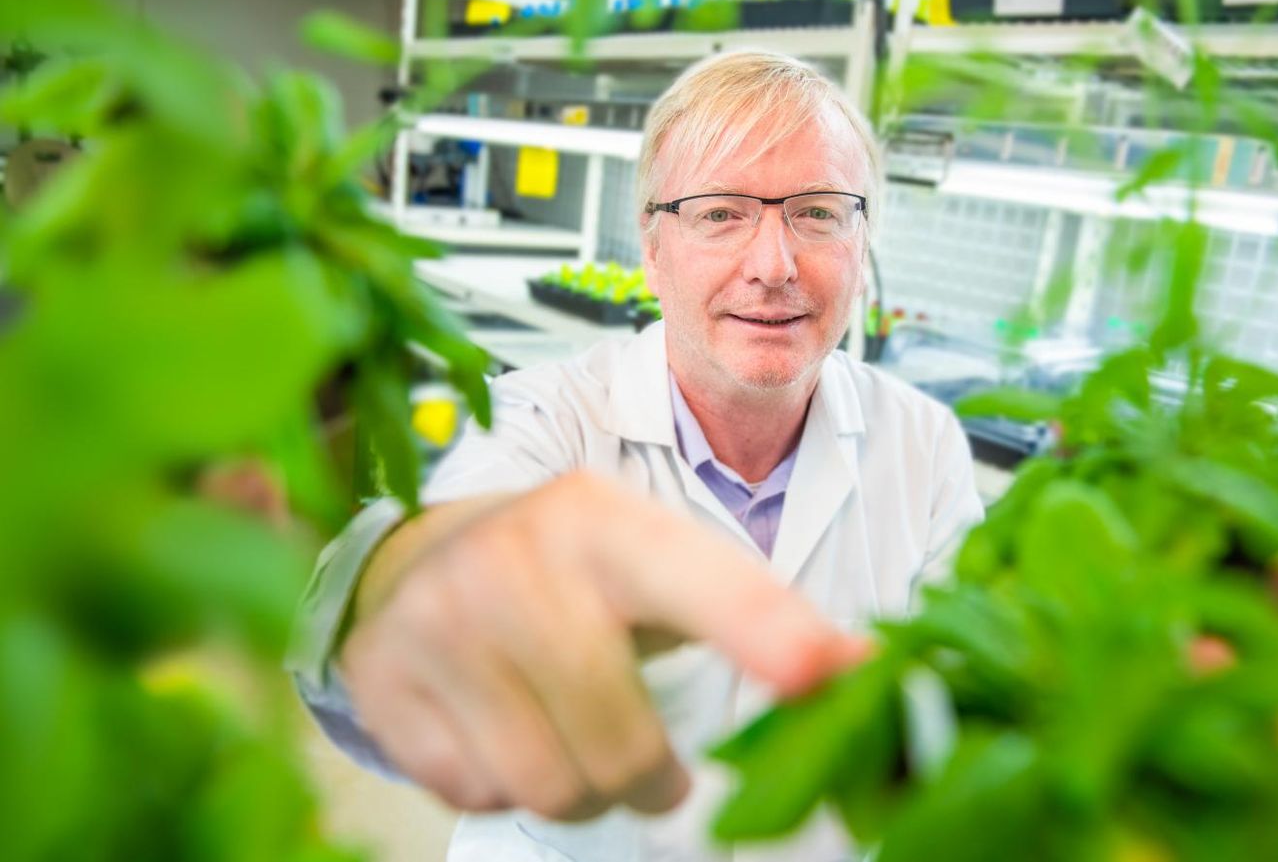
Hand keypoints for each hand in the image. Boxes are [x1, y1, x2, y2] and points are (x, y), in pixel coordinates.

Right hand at [339, 471, 866, 819]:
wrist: (422, 557)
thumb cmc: (572, 570)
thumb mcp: (659, 563)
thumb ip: (756, 616)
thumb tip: (862, 672)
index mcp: (604, 519)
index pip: (702, 582)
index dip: (769, 632)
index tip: (832, 674)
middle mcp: (515, 559)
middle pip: (622, 744)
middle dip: (655, 777)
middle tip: (656, 766)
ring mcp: (437, 619)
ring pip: (553, 784)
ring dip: (585, 786)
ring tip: (576, 734)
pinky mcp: (381, 679)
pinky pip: (480, 790)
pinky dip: (508, 779)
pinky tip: (502, 722)